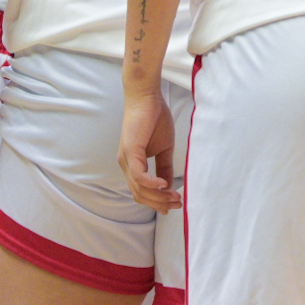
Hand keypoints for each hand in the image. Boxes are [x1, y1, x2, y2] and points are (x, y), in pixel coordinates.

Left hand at [118, 88, 179, 211]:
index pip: (141, 191)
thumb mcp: (164, 148)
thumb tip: (168, 186)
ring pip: (139, 188)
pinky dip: (151, 183)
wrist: (147, 98)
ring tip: (175, 197)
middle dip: (159, 203)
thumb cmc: (155, 119)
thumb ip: (165, 166)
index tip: (173, 206)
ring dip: (158, 196)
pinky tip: (164, 185)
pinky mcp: (130, 152)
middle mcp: (126, 165)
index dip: (156, 201)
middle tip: (177, 204)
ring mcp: (126, 160)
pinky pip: (139, 175)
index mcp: (133, 164)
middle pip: (139, 194)